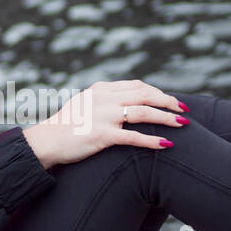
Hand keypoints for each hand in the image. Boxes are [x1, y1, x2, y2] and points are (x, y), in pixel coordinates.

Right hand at [22, 79, 187, 168]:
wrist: (46, 142)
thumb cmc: (66, 127)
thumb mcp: (84, 105)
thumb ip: (104, 100)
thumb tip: (125, 103)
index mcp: (101, 89)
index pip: (137, 85)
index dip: (158, 92)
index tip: (170, 100)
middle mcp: (104, 98)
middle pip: (146, 94)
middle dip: (168, 101)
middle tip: (184, 109)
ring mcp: (104, 116)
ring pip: (144, 112)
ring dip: (167, 118)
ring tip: (183, 124)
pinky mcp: (103, 135)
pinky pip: (134, 136)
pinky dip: (153, 140)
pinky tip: (167, 145)